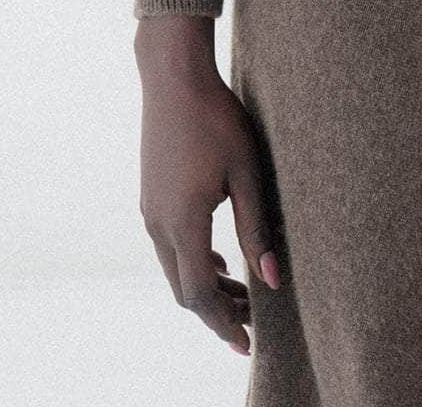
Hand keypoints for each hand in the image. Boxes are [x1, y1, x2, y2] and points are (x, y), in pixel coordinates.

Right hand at [134, 16, 282, 356]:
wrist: (173, 76)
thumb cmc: (217, 118)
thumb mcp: (247, 172)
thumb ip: (256, 229)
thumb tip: (272, 281)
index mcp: (183, 222)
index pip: (200, 295)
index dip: (224, 324)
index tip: (247, 344)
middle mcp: (158, 223)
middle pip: (184, 289)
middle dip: (216, 312)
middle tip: (250, 322)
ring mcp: (149, 210)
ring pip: (174, 268)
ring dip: (205, 286)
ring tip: (242, 292)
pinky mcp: (150, 196)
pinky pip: (169, 246)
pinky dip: (194, 262)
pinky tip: (220, 255)